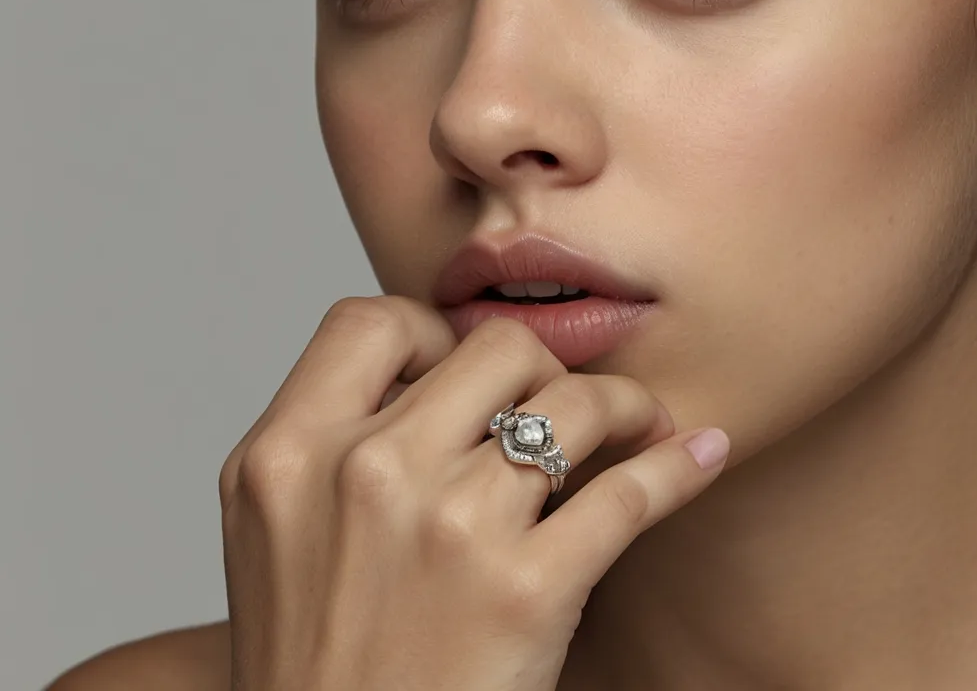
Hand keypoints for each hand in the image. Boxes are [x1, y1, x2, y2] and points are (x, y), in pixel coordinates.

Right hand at [219, 295, 727, 690]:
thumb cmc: (315, 666)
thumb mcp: (280, 533)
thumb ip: (335, 438)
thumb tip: (433, 368)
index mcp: (289, 453)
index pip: (371, 320)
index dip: (430, 331)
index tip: (465, 370)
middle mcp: (365, 473)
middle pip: (493, 346)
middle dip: (539, 365)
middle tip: (556, 401)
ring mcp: (449, 527)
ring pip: (573, 400)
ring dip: (623, 403)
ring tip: (636, 420)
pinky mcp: (527, 591)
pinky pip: (629, 492)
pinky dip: (677, 464)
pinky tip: (697, 453)